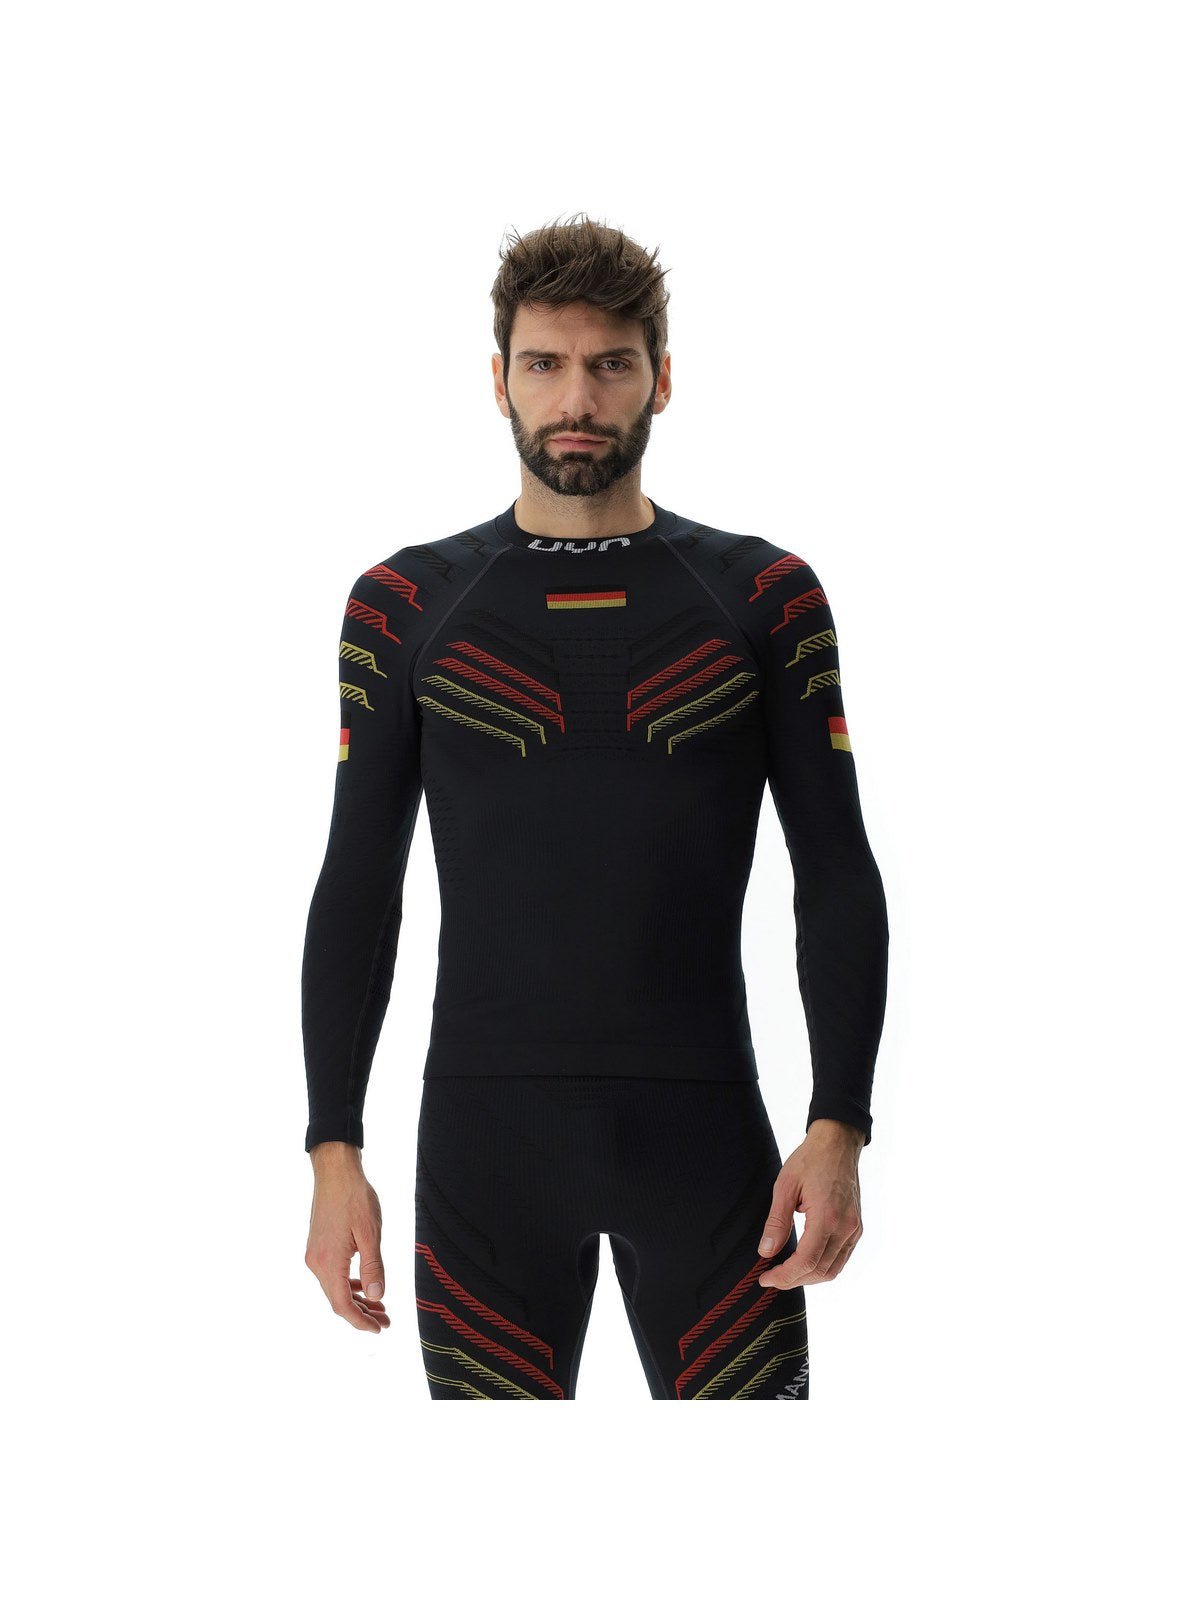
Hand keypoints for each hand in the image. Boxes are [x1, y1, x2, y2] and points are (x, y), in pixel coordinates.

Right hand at [304, 1142, 390, 1332]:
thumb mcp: (371, 1234)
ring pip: (335, 1288)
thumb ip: (373, 1267)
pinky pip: (333, 1274)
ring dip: (356, 1299)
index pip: (342, 1305)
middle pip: (338, 1300)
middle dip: (362, 1313)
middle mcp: (316, 1262)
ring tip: (380, 1306)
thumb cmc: (354, 1197)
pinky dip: (348, 1284)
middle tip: (386, 1321)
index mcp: (328, 1262)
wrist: (335, 1171)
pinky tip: (364, 1285)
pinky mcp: (318, 1246)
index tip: (379, 1328)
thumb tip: (377, 1297)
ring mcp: (315, 1254)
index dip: (361, 1321)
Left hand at [756, 1118, 864, 1288]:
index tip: (766, 1279)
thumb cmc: (810, 1160)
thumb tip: (766, 1252)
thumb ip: (776, 1222)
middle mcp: (846, 1227)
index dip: (785, 1276)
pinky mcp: (856, 1228)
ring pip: (833, 1270)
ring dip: (808, 1277)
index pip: (806, 1261)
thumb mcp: (785, 1186)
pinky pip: (841, 1258)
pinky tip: (805, 1263)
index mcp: (827, 1217)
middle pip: (820, 1270)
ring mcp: (854, 1229)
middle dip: (793, 1280)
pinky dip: (823, 1267)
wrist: (837, 1143)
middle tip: (771, 1278)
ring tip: (786, 1273)